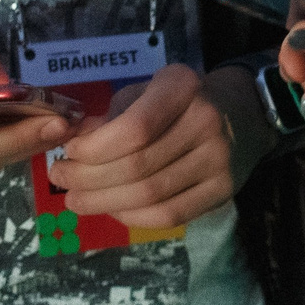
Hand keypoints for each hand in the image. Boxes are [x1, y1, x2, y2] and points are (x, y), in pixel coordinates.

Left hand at [44, 63, 238, 229]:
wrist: (244, 113)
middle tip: (60, 180)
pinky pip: (170, 215)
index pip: (134, 129)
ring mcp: (219, 160)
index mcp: (182, 87)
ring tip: (76, 200)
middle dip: (88, 178)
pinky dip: (133, 216)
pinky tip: (112, 209)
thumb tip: (72, 142)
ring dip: (103, 202)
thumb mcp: (146, 91)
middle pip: (137, 166)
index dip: (94, 148)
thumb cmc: (181, 100)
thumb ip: (111, 116)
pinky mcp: (223, 191)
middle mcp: (205, 122)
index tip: (68, 152)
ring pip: (150, 195)